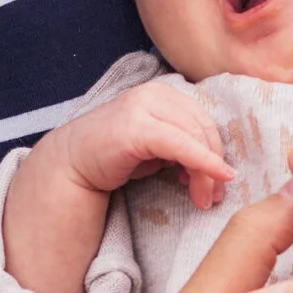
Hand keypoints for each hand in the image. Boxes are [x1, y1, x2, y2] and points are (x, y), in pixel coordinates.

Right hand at [53, 79, 232, 208]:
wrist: (71, 165)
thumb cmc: (113, 157)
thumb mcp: (156, 147)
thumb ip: (182, 144)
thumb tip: (216, 162)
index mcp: (163, 94)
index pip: (202, 120)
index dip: (216, 151)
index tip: (221, 181)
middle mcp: (155, 93)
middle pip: (203, 127)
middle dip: (214, 165)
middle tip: (214, 197)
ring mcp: (144, 106)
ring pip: (195, 137)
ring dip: (206, 172)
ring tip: (203, 199)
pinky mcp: (137, 126)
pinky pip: (181, 144)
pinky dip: (202, 162)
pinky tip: (214, 178)